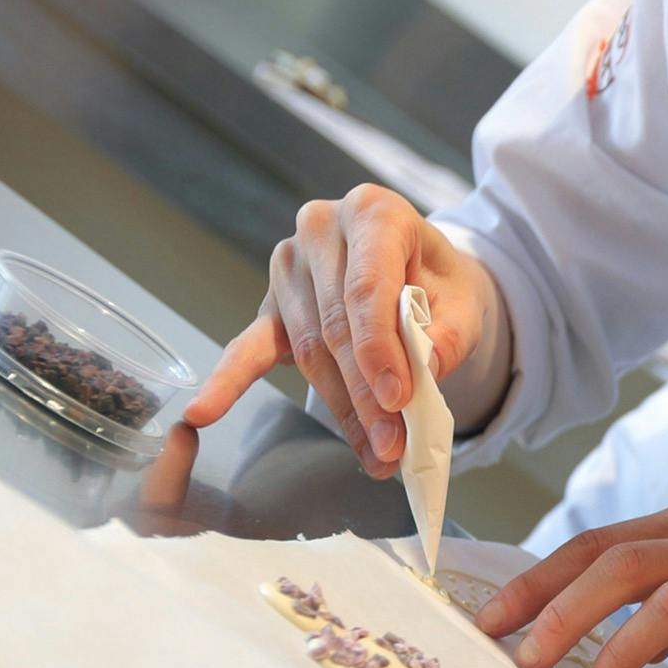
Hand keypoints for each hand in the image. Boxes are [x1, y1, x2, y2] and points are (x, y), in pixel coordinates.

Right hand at [184, 184, 500, 476]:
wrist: (419, 270)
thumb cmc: (440, 283)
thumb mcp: (464, 300)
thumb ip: (448, 335)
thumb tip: (421, 373)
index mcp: (373, 212)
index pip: (366, 287)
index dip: (379, 348)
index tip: (397, 399)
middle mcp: (321, 229)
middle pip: (336, 328)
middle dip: (365, 395)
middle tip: (391, 447)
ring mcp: (289, 266)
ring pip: (309, 350)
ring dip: (341, 409)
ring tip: (375, 456)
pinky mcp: (271, 305)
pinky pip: (249, 348)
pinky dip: (228, 382)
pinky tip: (203, 412)